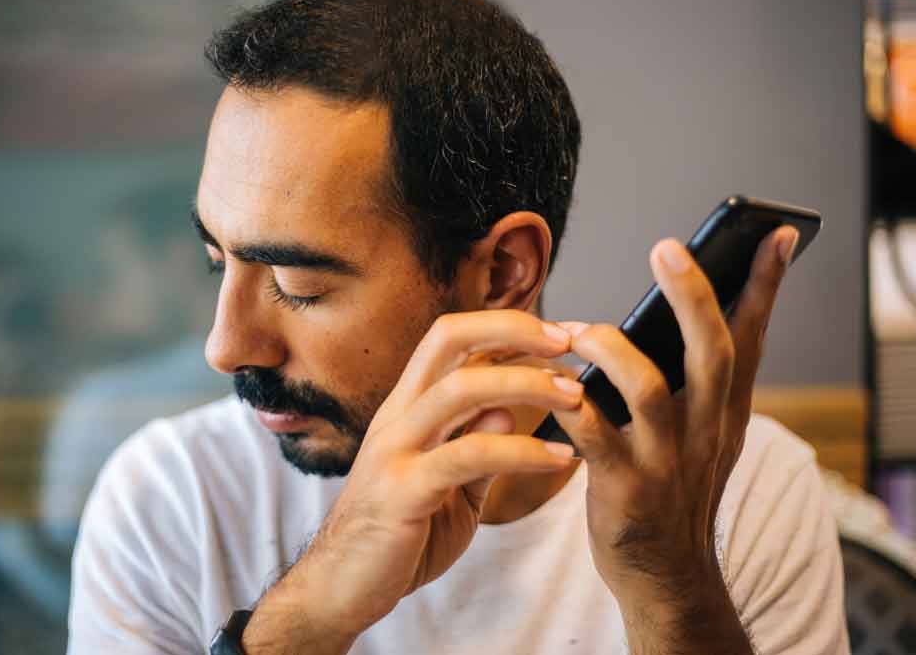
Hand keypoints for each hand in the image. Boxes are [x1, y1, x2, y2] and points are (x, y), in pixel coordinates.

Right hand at [244, 310, 580, 653]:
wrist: (341, 588)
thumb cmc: (395, 538)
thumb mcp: (448, 487)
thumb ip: (475, 448)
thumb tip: (506, 407)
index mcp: (406, 409)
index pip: (449, 340)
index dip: (503, 326)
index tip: (557, 336)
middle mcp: (397, 417)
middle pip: (448, 340)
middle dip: (512, 330)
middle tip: (569, 342)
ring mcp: (395, 450)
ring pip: (460, 389)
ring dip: (526, 383)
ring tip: (574, 397)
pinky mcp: (403, 491)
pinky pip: (469, 455)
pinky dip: (522, 450)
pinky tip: (558, 458)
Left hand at [549, 226, 797, 651]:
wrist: (665, 575)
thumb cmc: (672, 487)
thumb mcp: (703, 432)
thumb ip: (696, 377)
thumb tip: (686, 305)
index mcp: (725, 410)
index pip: (750, 337)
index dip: (764, 286)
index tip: (777, 233)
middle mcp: (706, 430)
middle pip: (710, 352)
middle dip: (692, 297)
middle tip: (668, 246)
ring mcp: (667, 461)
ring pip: (649, 390)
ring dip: (612, 350)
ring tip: (580, 329)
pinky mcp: (625, 490)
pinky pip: (594, 438)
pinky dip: (571, 407)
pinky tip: (550, 388)